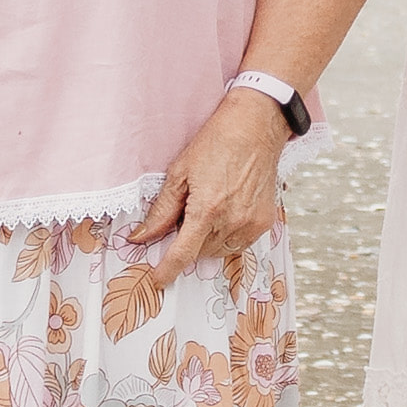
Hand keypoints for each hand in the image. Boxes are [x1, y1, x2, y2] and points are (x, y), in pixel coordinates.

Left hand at [122, 86, 296, 273]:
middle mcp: (232, 221)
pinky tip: (225, 213)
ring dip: (207, 241)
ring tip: (208, 208)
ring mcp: (251, 224)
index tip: (158, 280)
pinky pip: (239, 244)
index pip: (183, 254)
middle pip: (200, 253)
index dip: (167, 271)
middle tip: (186, 214)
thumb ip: (162, 211)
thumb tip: (141, 236)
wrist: (255, 127)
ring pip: (219, 251)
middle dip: (188, 241)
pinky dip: (227, 236)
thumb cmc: (217, 143)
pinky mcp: (264, 222)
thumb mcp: (180, 172)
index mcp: (207, 209)